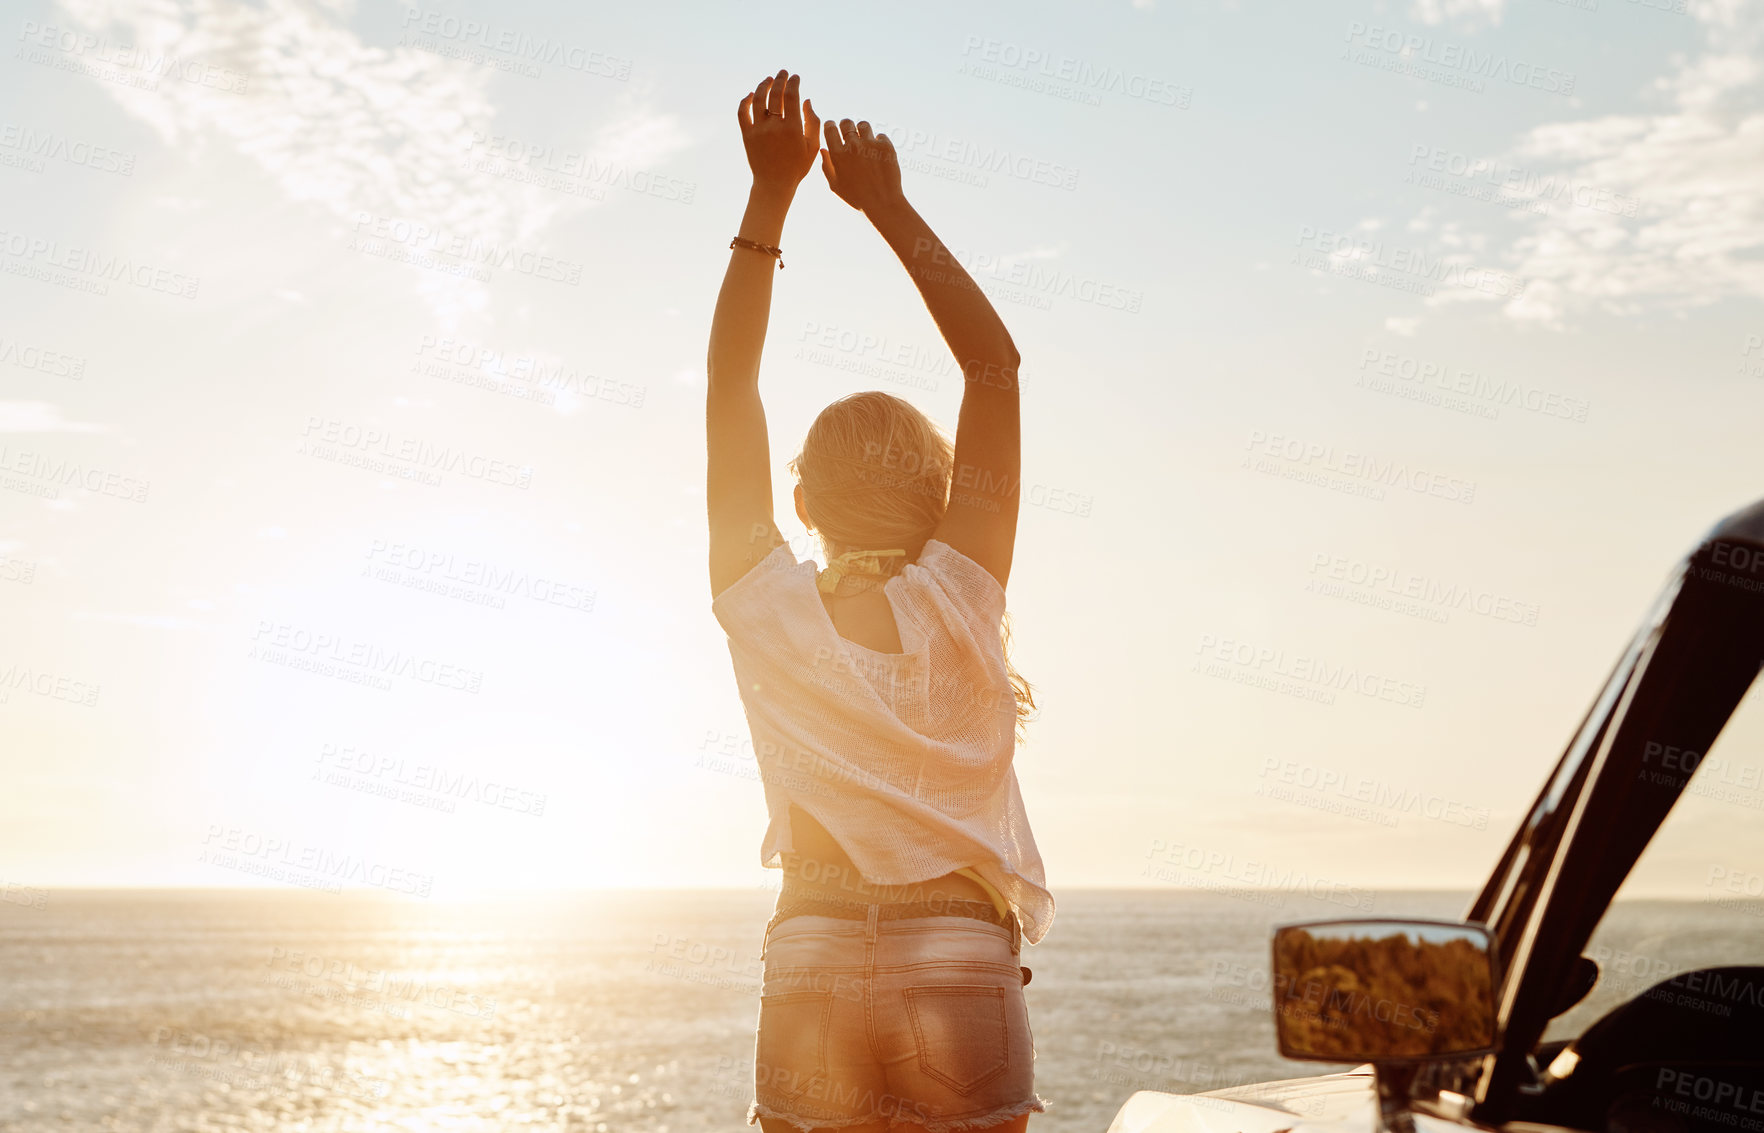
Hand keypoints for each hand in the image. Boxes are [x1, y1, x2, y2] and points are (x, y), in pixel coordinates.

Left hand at [737, 70, 819, 195]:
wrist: (774, 184)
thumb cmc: (797, 166)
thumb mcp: (812, 147)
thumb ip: (812, 122)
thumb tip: (807, 100)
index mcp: (792, 129)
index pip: (791, 96)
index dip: (793, 83)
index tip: (796, 77)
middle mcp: (774, 127)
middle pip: (775, 94)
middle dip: (780, 79)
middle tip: (783, 73)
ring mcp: (758, 131)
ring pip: (758, 99)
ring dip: (764, 85)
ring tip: (769, 79)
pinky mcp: (747, 135)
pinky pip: (743, 112)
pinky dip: (746, 100)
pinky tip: (752, 94)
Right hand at [821, 119, 906, 217]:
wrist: (883, 203)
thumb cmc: (856, 197)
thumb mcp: (836, 185)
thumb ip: (826, 166)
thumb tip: (824, 149)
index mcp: (838, 154)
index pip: (830, 128)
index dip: (831, 126)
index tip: (834, 128)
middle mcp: (853, 146)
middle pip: (846, 122)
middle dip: (846, 126)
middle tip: (850, 134)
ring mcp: (870, 144)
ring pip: (863, 125)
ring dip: (863, 132)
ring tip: (865, 143)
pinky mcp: (885, 146)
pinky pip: (880, 136)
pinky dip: (879, 143)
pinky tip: (878, 154)